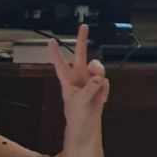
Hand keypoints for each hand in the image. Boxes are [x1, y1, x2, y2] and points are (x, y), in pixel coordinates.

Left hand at [47, 24, 109, 145]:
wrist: (86, 129)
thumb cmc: (76, 118)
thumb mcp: (80, 104)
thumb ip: (89, 89)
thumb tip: (98, 78)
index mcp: (67, 82)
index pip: (59, 64)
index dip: (55, 53)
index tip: (50, 40)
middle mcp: (78, 78)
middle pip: (80, 56)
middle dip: (82, 41)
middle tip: (84, 27)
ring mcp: (89, 82)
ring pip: (98, 68)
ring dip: (99, 74)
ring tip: (97, 88)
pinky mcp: (99, 88)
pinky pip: (106, 81)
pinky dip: (105, 90)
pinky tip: (101, 99)